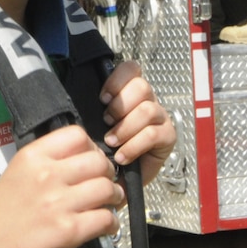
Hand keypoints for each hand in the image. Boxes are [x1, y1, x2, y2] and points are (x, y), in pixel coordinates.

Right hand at [0, 126, 120, 247]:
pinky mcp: (68, 231)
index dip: (91, 148)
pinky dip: (111, 223)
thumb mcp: (17, 173)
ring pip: (107, 188)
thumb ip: (49, 162)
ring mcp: (58, 203)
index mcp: (33, 156)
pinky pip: (106, 218)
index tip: (90, 162)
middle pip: (99, 161)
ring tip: (108, 204)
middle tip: (104, 184)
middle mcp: (47, 174)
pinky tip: (103, 225)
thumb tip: (88, 161)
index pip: (78, 135)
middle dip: (108, 173)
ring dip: (114, 197)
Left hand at [100, 59, 174, 183]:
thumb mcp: (97, 126)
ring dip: (126, 127)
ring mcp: (159, 118)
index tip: (102, 99)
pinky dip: (134, 146)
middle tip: (106, 122)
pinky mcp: (167, 136)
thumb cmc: (109, 149)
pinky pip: (153, 134)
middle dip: (120, 105)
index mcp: (130, 93)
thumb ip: (94, 109)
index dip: (116, 80)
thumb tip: (78, 99)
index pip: (131, 69)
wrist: (121, 178)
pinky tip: (123, 156)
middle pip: (141, 86)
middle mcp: (148, 101)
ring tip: (112, 141)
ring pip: (148, 109)